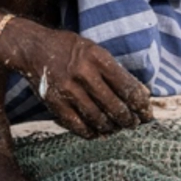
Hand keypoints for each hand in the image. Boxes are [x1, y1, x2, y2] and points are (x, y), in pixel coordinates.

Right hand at [0, 19, 152, 137]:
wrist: (33, 47)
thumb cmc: (69, 48)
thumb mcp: (94, 50)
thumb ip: (115, 71)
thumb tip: (141, 94)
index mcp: (97, 58)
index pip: (126, 86)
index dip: (140, 104)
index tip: (147, 112)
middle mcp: (83, 73)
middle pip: (114, 106)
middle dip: (129, 119)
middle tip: (134, 124)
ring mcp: (68, 90)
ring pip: (97, 118)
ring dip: (112, 128)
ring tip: (117, 129)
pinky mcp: (55, 103)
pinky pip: (77, 125)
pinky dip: (91, 132)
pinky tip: (98, 133)